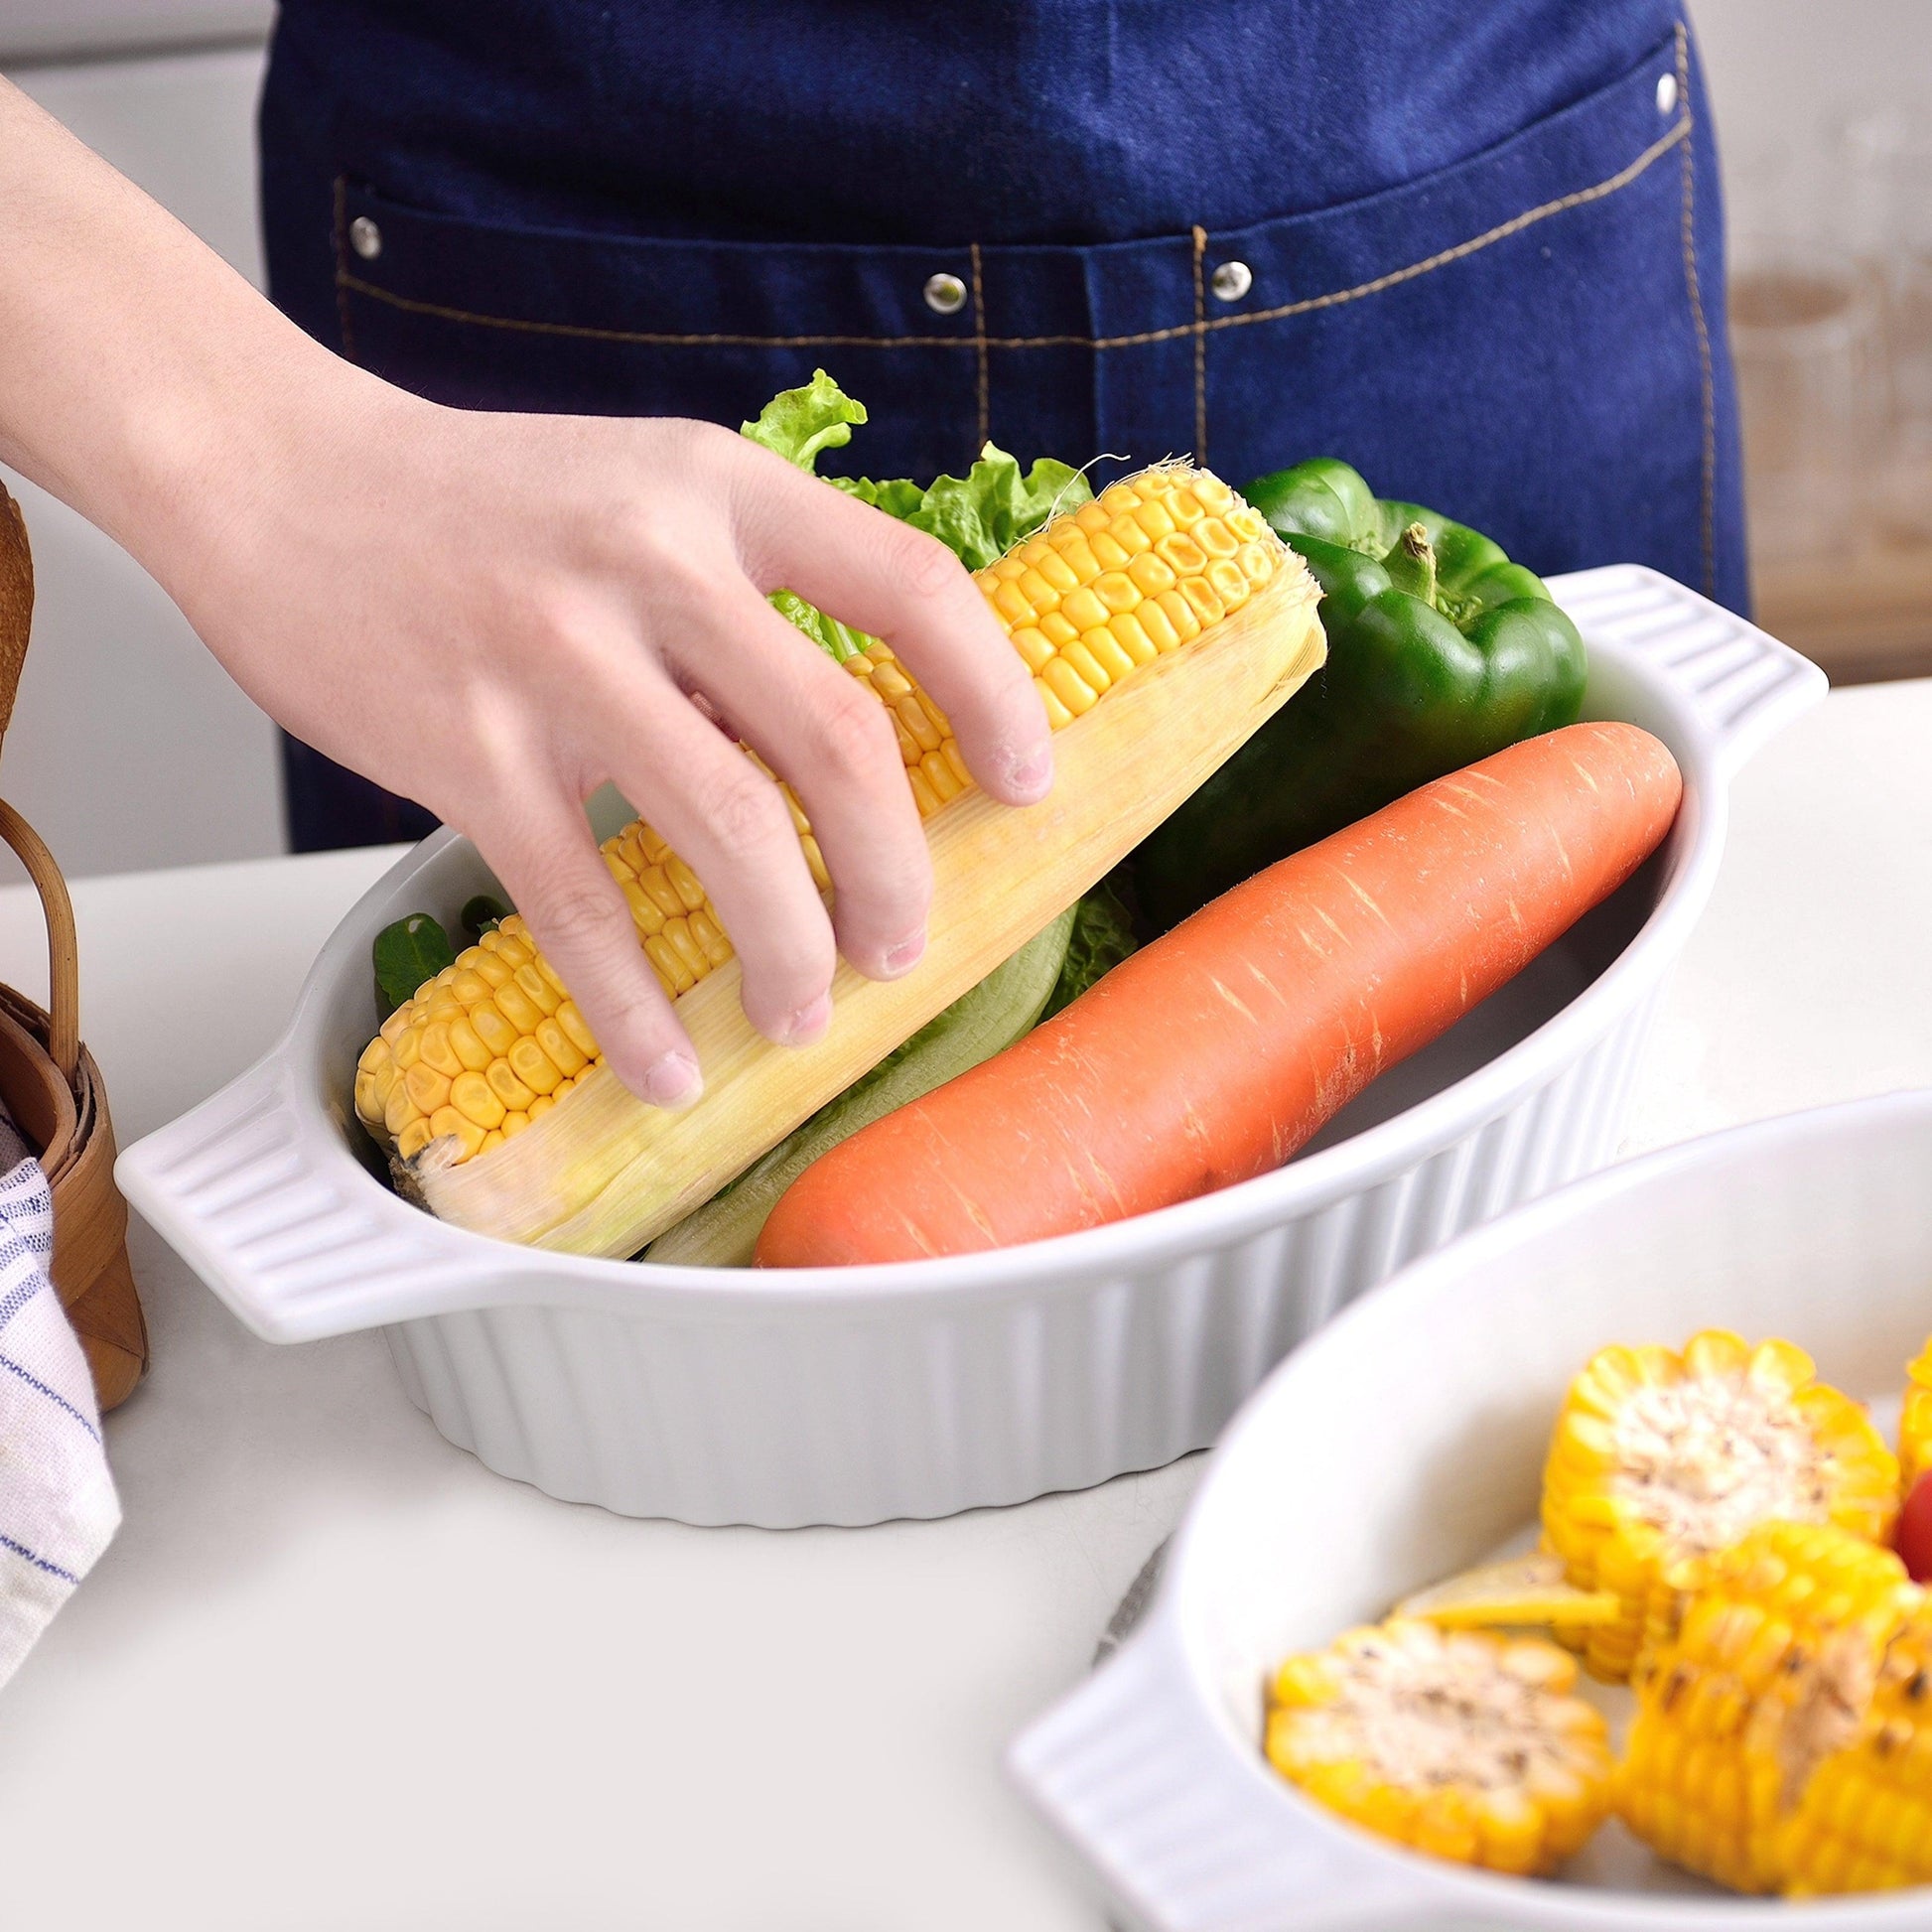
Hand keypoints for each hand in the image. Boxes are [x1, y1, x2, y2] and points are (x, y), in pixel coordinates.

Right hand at [174, 378, 1054, 1104]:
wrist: (279, 476)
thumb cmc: (482, 504)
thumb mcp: (643, 489)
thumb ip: (747, 590)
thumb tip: (860, 740)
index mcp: (717, 487)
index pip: (912, 585)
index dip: (995, 697)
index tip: (1027, 785)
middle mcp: (652, 560)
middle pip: (840, 739)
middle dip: (896, 870)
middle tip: (903, 943)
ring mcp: (556, 655)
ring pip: (729, 832)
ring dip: (789, 949)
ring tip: (800, 1011)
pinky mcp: (466, 749)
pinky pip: (580, 907)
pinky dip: (635, 1009)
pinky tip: (667, 1064)